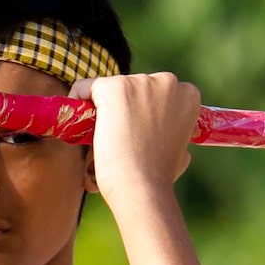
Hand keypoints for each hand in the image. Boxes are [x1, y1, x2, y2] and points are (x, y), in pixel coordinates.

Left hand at [79, 71, 200, 197]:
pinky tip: (76, 122)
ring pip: (110, 89)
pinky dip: (77, 100)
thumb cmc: (158, 175)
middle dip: (122, 109)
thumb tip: (163, 137)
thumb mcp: (180, 150)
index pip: (154, 93)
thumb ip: (173, 134)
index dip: (140, 112)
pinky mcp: (115, 88)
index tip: (133, 133)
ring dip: (101, 110)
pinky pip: (85, 87)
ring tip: (100, 138)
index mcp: (188, 94)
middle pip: (132, 88)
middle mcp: (168, 81)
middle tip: (115, 138)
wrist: (141, 183)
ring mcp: (141, 82)